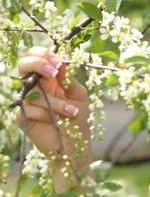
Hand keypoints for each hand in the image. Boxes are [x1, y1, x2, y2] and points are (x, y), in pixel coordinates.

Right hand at [14, 47, 91, 164]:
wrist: (74, 142)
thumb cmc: (78, 116)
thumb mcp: (79, 95)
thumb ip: (69, 79)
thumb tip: (62, 59)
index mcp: (50, 77)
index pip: (38, 56)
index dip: (44, 54)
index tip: (57, 62)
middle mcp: (36, 85)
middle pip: (24, 64)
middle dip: (37, 64)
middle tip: (52, 72)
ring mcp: (27, 100)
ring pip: (32, 91)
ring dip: (55, 102)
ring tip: (72, 112)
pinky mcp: (22, 115)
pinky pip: (28, 109)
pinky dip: (46, 114)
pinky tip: (57, 121)